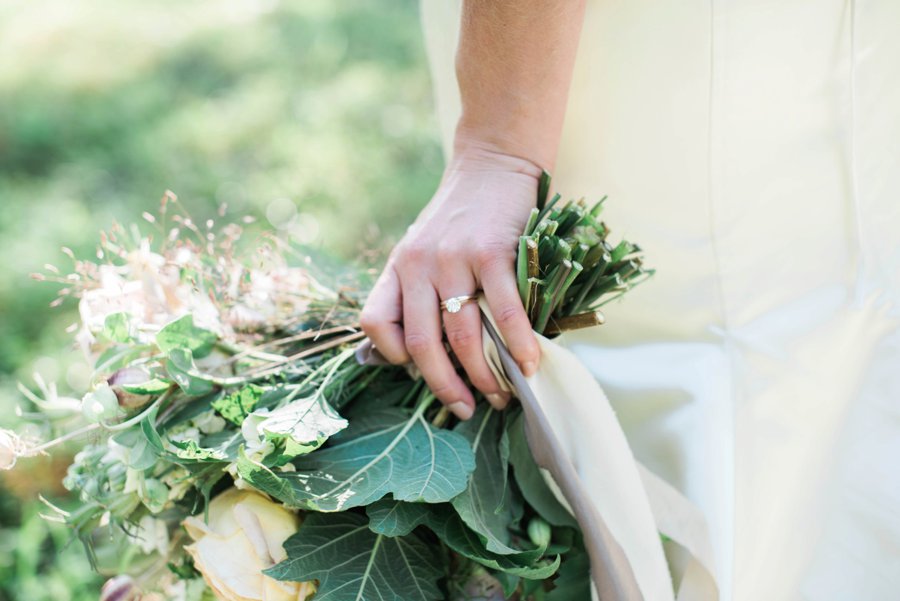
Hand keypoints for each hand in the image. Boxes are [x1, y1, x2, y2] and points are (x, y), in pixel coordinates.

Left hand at [360, 145, 541, 418]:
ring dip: (485, 375)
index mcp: (398, 267)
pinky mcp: (493, 253)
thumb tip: (435, 354)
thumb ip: (419, 291)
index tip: (422, 372)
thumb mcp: (423, 249)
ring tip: (501, 396)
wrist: (492, 165)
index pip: (377, 324)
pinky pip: (504, 313)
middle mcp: (418, 265)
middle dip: (445, 387)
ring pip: (463, 336)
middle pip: (422, 344)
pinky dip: (519, 346)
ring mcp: (454, 259)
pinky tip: (530, 363)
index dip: (395, 358)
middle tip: (465, 409)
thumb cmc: (461, 218)